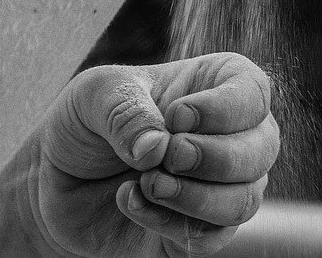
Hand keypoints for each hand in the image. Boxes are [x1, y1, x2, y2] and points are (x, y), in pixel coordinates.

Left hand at [19, 53, 278, 256]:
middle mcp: (231, 135)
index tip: (175, 117)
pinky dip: (169, 223)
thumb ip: (125, 112)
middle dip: (214, 157)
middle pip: (262, 148)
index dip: (224, 109)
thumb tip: (157, 147)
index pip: (255, 92)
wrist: (59, 177)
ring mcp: (221, 186)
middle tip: (167, 156)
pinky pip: (210, 237)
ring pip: (245, 200)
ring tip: (146, 182)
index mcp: (216, 84)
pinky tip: (131, 201)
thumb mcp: (93, 96)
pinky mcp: (199, 229)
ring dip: (195, 196)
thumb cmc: (87, 120)